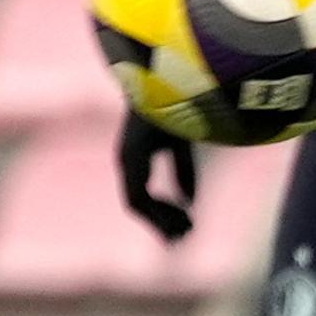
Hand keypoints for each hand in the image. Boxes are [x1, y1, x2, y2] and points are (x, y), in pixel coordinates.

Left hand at [117, 112, 196, 241]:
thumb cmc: (174, 105)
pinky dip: (157, 209)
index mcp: (138, 156)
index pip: (143, 196)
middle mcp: (127, 160)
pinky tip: (179, 213)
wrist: (164, 77)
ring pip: (136, 204)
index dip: (163, 213)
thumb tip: (189, 202)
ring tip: (182, 232)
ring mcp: (126, 159)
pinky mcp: (130, 158)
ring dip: (159, 220)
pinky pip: (138, 196)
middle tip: (181, 238)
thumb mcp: (182, 143)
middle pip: (138, 204)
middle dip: (161, 223)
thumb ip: (183, 171)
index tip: (186, 223)